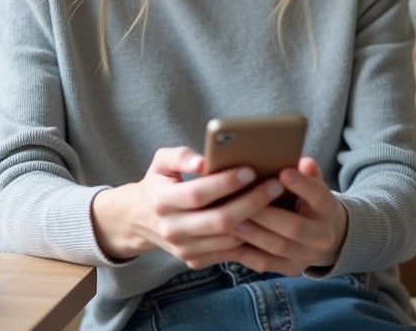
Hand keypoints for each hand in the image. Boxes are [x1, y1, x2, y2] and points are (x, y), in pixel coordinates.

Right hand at [91, 146, 285, 266]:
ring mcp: (182, 248)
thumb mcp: (160, 162)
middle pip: (219, 220)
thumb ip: (180, 155)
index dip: (226, 183)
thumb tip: (203, 160)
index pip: (198, 193)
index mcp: (161, 201)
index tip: (250, 170)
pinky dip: (249, 238)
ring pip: (228, 239)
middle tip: (274, 186)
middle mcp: (171, 228)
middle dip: (251, 202)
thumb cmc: (159, 184)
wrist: (140, 220)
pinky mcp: (193, 260)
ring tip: (276, 202)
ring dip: (256, 222)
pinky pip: (228, 252)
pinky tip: (265, 221)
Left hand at [227, 156, 347, 275]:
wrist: (313, 232)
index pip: (319, 197)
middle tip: (241, 199)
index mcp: (328, 210)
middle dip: (266, 213)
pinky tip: (227, 238)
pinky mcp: (289, 269)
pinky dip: (244, 250)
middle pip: (294, 226)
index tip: (284, 172)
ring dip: (251, 232)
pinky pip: (264, 263)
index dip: (303, 186)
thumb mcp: (309, 182)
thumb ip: (306, 172)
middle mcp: (322, 237)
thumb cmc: (302, 198)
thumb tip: (304, 161)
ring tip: (229, 218)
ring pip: (277, 246)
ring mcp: (306, 256)